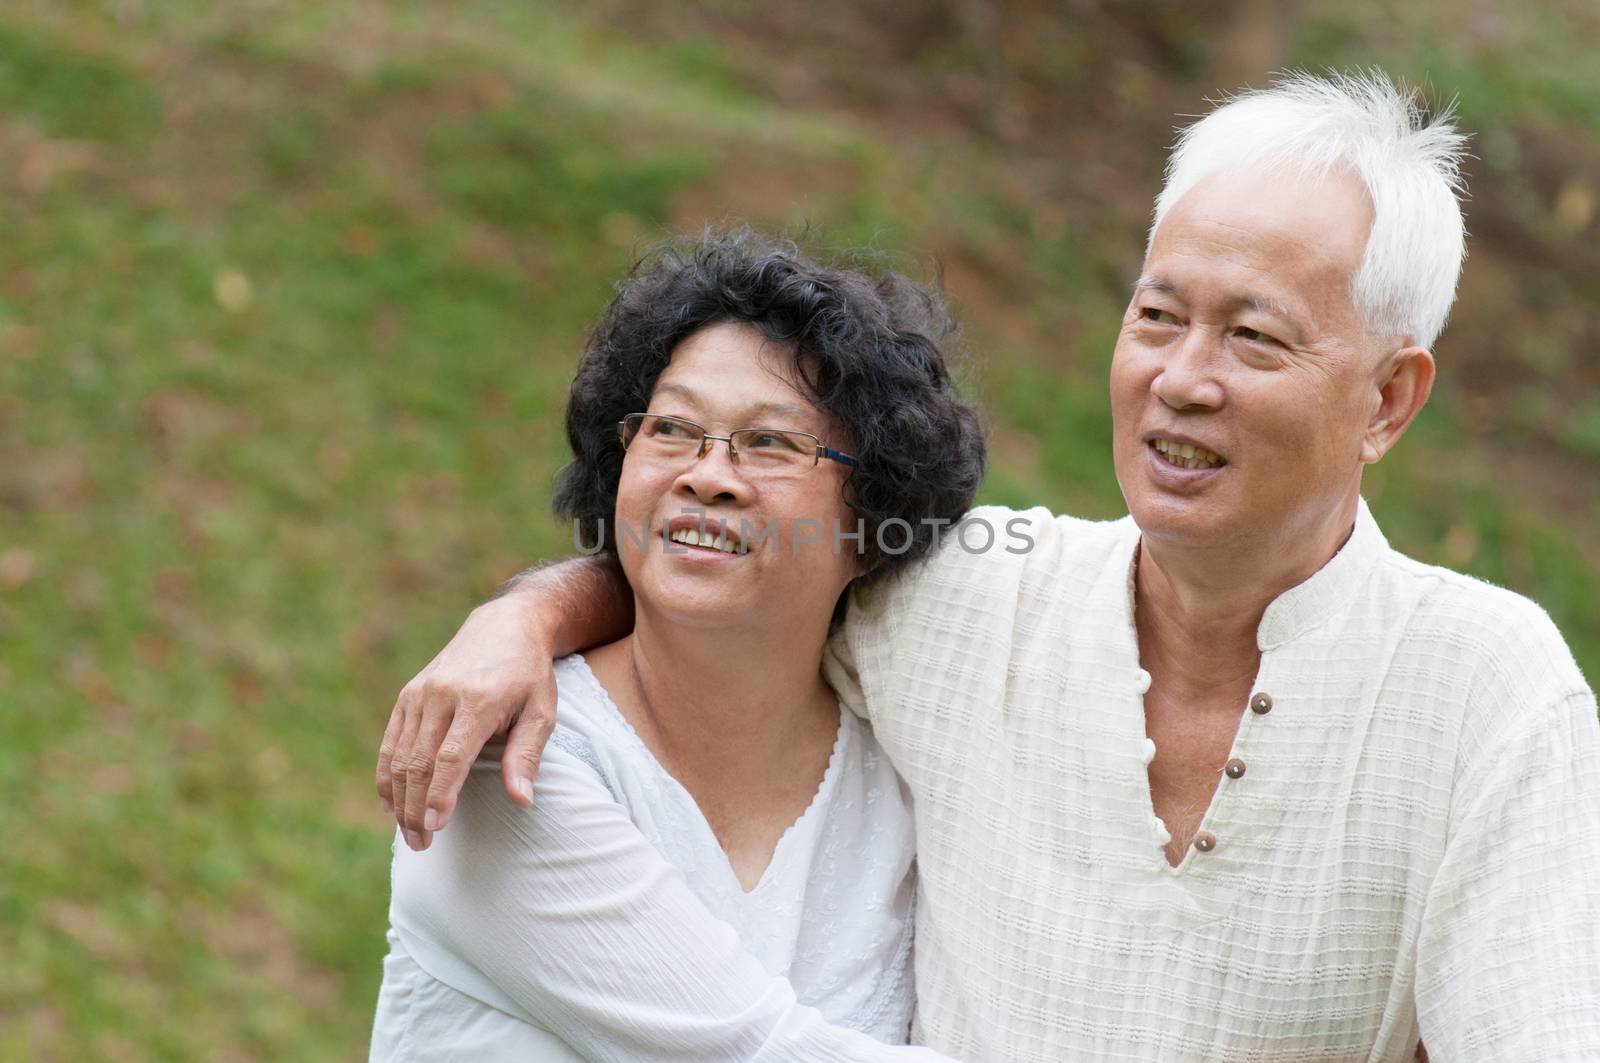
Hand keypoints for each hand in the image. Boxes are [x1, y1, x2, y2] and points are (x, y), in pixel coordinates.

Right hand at [376, 594, 558, 850]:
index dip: (441, 794)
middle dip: (416, 807)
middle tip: (421, 844)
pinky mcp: (408, 695)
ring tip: (408, 833)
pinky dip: (387, 774)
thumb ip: (526, 755)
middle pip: (419, 761)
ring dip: (400, 799)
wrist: (504, 625)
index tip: (435, 826)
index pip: (451, 756)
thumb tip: (522, 801)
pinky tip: (391, 804)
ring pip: (400, 755)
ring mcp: (420, 694)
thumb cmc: (529, 675)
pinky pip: (391, 741)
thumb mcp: (541, 711)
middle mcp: (441, 695)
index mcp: (477, 699)